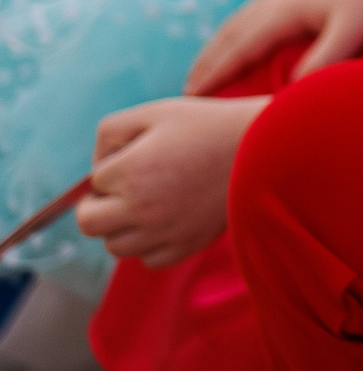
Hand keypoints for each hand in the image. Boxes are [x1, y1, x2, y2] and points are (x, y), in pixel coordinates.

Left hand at [76, 96, 267, 265]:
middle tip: (124, 189)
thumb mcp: (156, 112)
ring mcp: (163, 232)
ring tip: (149, 203)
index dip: (113, 165)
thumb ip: (110, 132)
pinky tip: (167, 221)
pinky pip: (147, 259)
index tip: (141, 154)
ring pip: (114, 246)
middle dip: (99, 204)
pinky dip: (149, 245)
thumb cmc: (209, 125)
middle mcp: (141, 208)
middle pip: (89, 223)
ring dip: (122, 226)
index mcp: (130, 171)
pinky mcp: (186, 247)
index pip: (94, 181)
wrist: (265, 148)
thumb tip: (96, 168)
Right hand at [187, 0, 362, 92]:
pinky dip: (236, 33)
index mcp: (283, 12)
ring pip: (238, 24)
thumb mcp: (353, 30)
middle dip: (207, 64)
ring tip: (202, 70)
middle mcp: (276, 2)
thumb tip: (288, 91)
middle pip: (229, 36)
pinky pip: (252, 17)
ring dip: (217, 48)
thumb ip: (323, 59)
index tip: (189, 99)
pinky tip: (240, 40)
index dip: (214, 74)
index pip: (238, 49)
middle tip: (185, 93)